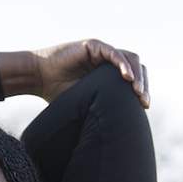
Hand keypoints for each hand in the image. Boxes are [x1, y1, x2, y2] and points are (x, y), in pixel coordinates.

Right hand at [32, 39, 149, 107]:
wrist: (38, 78)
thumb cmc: (56, 93)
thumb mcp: (84, 104)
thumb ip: (99, 109)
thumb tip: (113, 135)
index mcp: (108, 75)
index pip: (134, 79)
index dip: (141, 91)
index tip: (144, 107)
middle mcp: (107, 61)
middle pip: (137, 68)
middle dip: (143, 85)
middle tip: (144, 102)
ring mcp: (101, 52)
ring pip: (129, 59)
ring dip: (137, 75)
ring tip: (138, 92)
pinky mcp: (93, 46)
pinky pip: (113, 53)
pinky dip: (122, 64)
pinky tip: (127, 78)